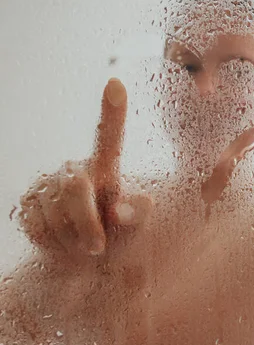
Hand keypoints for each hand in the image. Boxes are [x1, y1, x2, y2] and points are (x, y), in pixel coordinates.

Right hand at [19, 78, 149, 257]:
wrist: (79, 260)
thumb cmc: (113, 239)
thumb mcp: (131, 231)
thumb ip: (135, 218)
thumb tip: (135, 204)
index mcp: (107, 169)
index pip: (109, 138)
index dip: (112, 112)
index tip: (116, 83)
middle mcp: (76, 168)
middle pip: (76, 188)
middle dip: (86, 224)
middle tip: (96, 248)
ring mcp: (48, 182)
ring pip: (55, 213)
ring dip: (70, 239)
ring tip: (80, 244)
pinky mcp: (28, 199)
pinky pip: (38, 225)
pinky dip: (52, 243)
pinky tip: (60, 240)